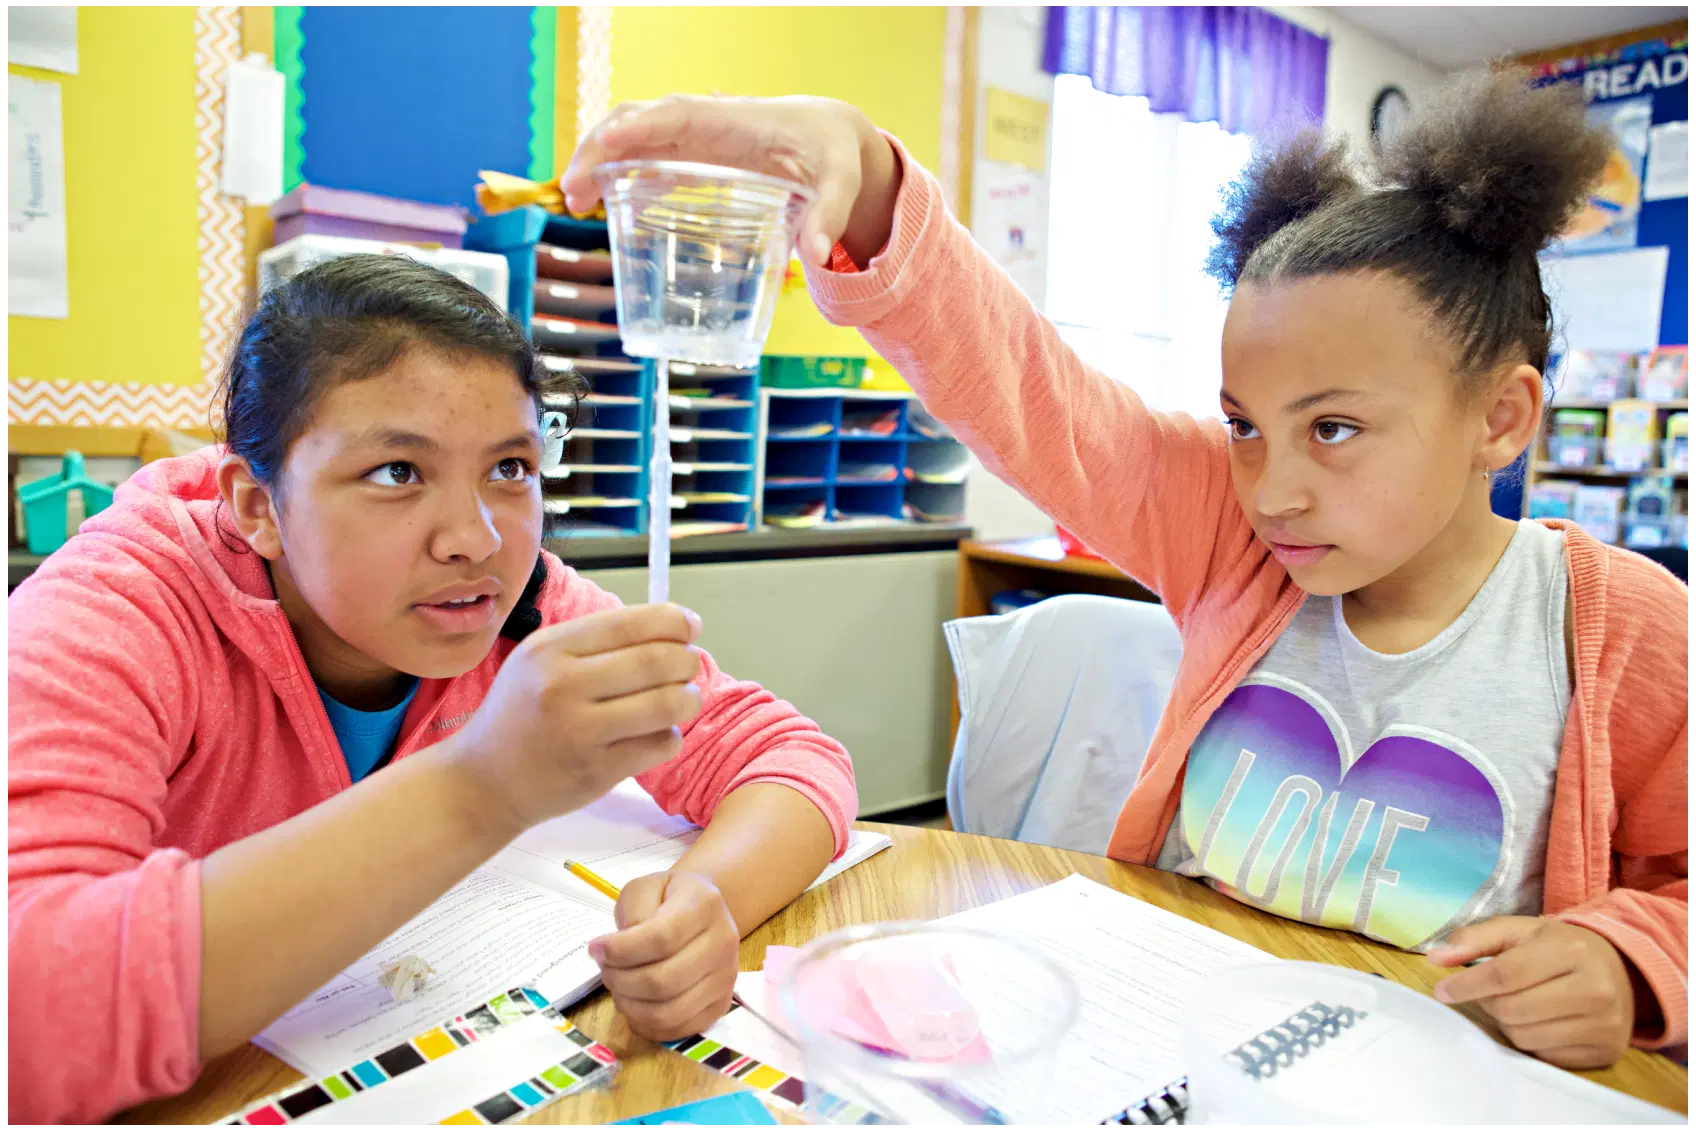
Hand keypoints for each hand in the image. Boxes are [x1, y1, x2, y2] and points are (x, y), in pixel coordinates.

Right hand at [443, 604, 705, 833]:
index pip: (631, 623)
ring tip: (684, 699)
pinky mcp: (596, 771)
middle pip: (657, 661)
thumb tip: (672, 626)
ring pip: (666, 704)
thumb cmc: (520, 713)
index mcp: (550, 649)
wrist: (482, 782)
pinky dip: (671, 736)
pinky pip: (659, 745)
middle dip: (688, 661)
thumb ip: (596, 642)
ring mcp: (579, 731)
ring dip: (688, 698)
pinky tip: (657, 734)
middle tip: (690, 666)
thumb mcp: (539, 661)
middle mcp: (562, 686)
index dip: (675, 621)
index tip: (691, 627)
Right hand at [562, 94, 901, 266]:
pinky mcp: (694, 154)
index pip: (674, 114)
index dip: (636, 127)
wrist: (831, 136)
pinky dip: (619, 173)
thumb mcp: (841, 181)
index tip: (604, 146)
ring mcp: (694, 137)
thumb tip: (816, 256)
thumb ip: (829, 215)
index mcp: (733, 120)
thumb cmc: (834, 152)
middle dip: (599, 148)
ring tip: (575, 201)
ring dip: (599, 161)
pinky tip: (600, 204)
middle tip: (573, 192)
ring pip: (632, 136)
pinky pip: (646, 155)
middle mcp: (705, 122)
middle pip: (638, 122)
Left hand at [590, 871, 739, 1041]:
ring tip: (618, 987)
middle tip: (605, 970)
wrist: (702, 912)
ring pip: (669, 1012)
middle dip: (621, 980)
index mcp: (705, 904)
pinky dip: (647, 1025)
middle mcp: (723, 942)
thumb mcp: (644, 888)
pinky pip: (680, 1030)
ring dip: (630, 1006)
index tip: (595, 949)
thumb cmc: (666, 899)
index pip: (662, 938)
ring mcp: (726, 977)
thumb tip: (619, 952)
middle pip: (664, 981)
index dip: (622, 951)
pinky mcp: (721, 1005)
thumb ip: (633, 912)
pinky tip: (634, 1004)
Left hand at [1430, 916, 1635, 1068]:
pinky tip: (1541, 1020)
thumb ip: (1474, 939)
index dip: (1467, 985)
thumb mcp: (1518, 930)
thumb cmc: (1558, 947)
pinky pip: (1544, 1056)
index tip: (1443, 991)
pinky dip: (1531, 1041)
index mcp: (1570, 950)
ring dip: (1508, 1023)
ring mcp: (1604, 1025)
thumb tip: (1436, 958)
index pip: (1505, 974)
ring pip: (1524, 1037)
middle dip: (1489, 1002)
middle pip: (1511, 1010)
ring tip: (1519, 1002)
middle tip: (1491, 992)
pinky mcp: (1605, 1052)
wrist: (1619, 970)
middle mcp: (1594, 989)